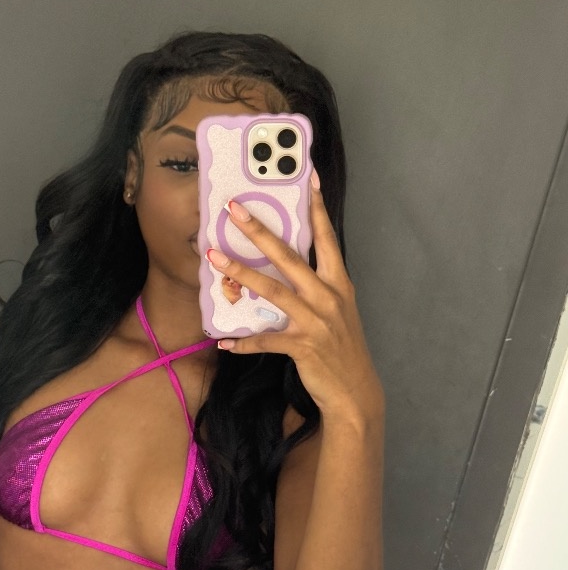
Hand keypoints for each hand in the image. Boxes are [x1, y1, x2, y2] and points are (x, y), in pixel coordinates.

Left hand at [206, 173, 383, 423]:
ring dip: (240, 273)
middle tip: (235, 209)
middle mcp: (329, 297)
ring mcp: (316, 321)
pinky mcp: (302, 346)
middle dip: (259, 231)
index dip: (317, 208)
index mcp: (339, 284)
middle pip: (289, 256)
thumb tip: (290, 268)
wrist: (355, 392)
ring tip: (214, 258)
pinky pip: (265, 340)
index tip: (309, 177)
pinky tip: (223, 342)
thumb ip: (318, 288)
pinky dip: (243, 342)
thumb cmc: (342, 349)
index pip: (327, 238)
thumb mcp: (339, 312)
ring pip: (272, 290)